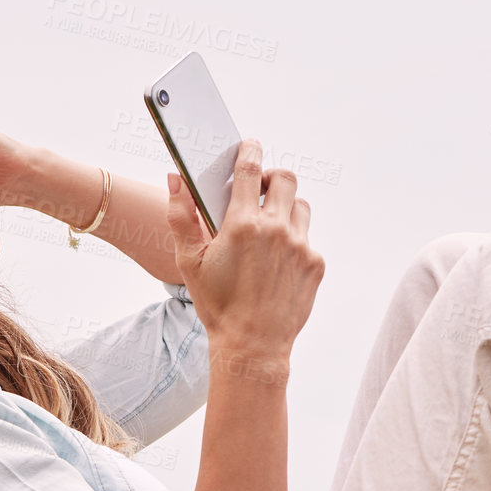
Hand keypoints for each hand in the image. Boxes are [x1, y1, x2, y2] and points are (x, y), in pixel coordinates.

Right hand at [166, 138, 323, 362]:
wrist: (253, 345)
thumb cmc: (217, 304)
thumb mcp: (188, 261)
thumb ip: (180, 215)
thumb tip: (175, 178)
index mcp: (242, 224)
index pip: (250, 168)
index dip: (249, 150)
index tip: (249, 145)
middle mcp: (276, 230)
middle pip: (285, 178)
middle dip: (271, 178)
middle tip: (260, 189)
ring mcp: (300, 247)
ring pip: (300, 206)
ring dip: (286, 207)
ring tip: (270, 225)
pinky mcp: (315, 264)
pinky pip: (308, 238)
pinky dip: (294, 241)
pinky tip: (278, 260)